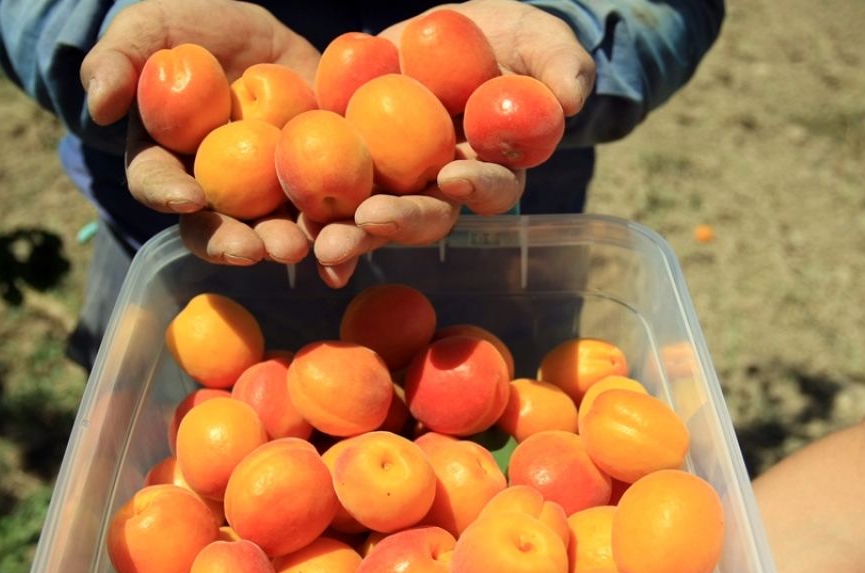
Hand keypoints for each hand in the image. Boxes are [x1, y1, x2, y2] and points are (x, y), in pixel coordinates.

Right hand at [80, 0, 321, 265]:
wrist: (253, 33)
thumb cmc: (187, 31)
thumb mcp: (149, 31)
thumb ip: (118, 61)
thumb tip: (99, 104)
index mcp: (167, 163)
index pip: (158, 184)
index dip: (168, 194)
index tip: (187, 196)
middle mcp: (216, 191)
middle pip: (220, 227)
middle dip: (236, 242)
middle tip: (256, 247)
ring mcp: (267, 191)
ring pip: (275, 229)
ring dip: (290, 244)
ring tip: (307, 249)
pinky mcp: (315, 181)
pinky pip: (328, 214)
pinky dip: (341, 236)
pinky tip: (353, 251)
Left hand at [306, 0, 595, 286]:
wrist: (441, 35)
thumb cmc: (500, 39)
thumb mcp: (534, 37)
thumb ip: (557, 62)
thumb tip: (572, 97)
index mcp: (491, 168)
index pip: (492, 189)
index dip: (478, 188)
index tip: (456, 176)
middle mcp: (441, 189)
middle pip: (426, 218)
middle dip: (402, 222)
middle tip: (375, 219)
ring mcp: (393, 183)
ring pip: (373, 220)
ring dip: (350, 237)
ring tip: (324, 246)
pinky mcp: (348, 168)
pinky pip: (327, 199)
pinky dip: (309, 222)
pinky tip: (292, 239)